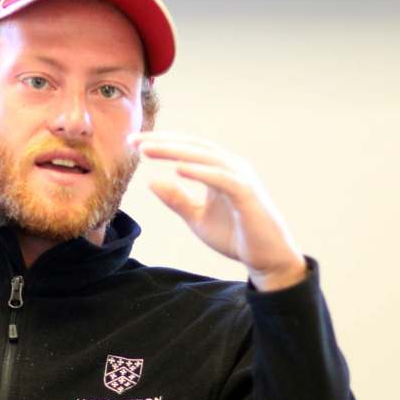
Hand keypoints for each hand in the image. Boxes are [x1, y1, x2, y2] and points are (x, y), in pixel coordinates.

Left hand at [128, 132, 306, 291]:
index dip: (160, 143)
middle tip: (133, 140)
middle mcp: (231, 167)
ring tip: (148, 150)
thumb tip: (150, 180)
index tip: (132, 142)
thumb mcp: (196, 217)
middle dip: (162, 142)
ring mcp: (241, 178)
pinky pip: (222, 179)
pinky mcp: (248, 195)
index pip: (186, 148)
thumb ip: (176, 199)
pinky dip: (200, 172)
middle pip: (193, 147)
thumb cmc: (234, 235)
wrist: (267, 259)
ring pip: (205, 157)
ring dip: (175, 152)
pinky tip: (178, 170)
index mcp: (218, 169)